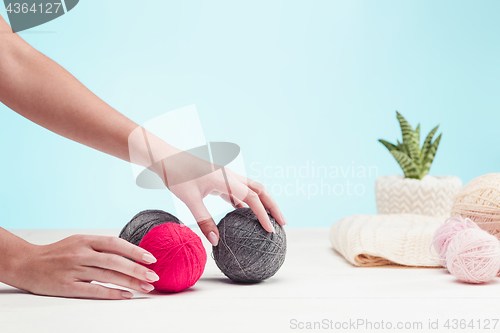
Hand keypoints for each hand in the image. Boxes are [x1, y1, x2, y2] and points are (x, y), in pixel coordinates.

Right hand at [15, 234, 158, 299]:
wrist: (27, 263)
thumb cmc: (58, 253)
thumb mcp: (79, 242)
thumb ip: (101, 247)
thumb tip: (130, 254)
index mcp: (86, 240)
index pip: (116, 244)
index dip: (135, 251)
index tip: (152, 259)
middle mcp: (81, 253)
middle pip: (115, 261)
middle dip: (137, 270)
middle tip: (154, 276)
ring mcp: (73, 269)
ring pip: (107, 276)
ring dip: (129, 283)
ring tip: (145, 287)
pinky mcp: (67, 286)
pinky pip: (93, 290)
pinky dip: (111, 293)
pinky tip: (125, 295)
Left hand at [158, 150, 286, 245]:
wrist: (165, 157)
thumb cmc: (176, 175)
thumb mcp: (189, 199)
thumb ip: (203, 220)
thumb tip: (215, 241)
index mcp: (226, 179)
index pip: (252, 198)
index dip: (263, 215)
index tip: (271, 230)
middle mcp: (230, 176)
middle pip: (260, 190)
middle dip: (273, 206)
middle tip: (282, 223)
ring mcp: (226, 177)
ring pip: (251, 189)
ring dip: (262, 203)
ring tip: (269, 220)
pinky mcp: (219, 180)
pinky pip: (238, 191)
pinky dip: (245, 202)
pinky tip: (244, 214)